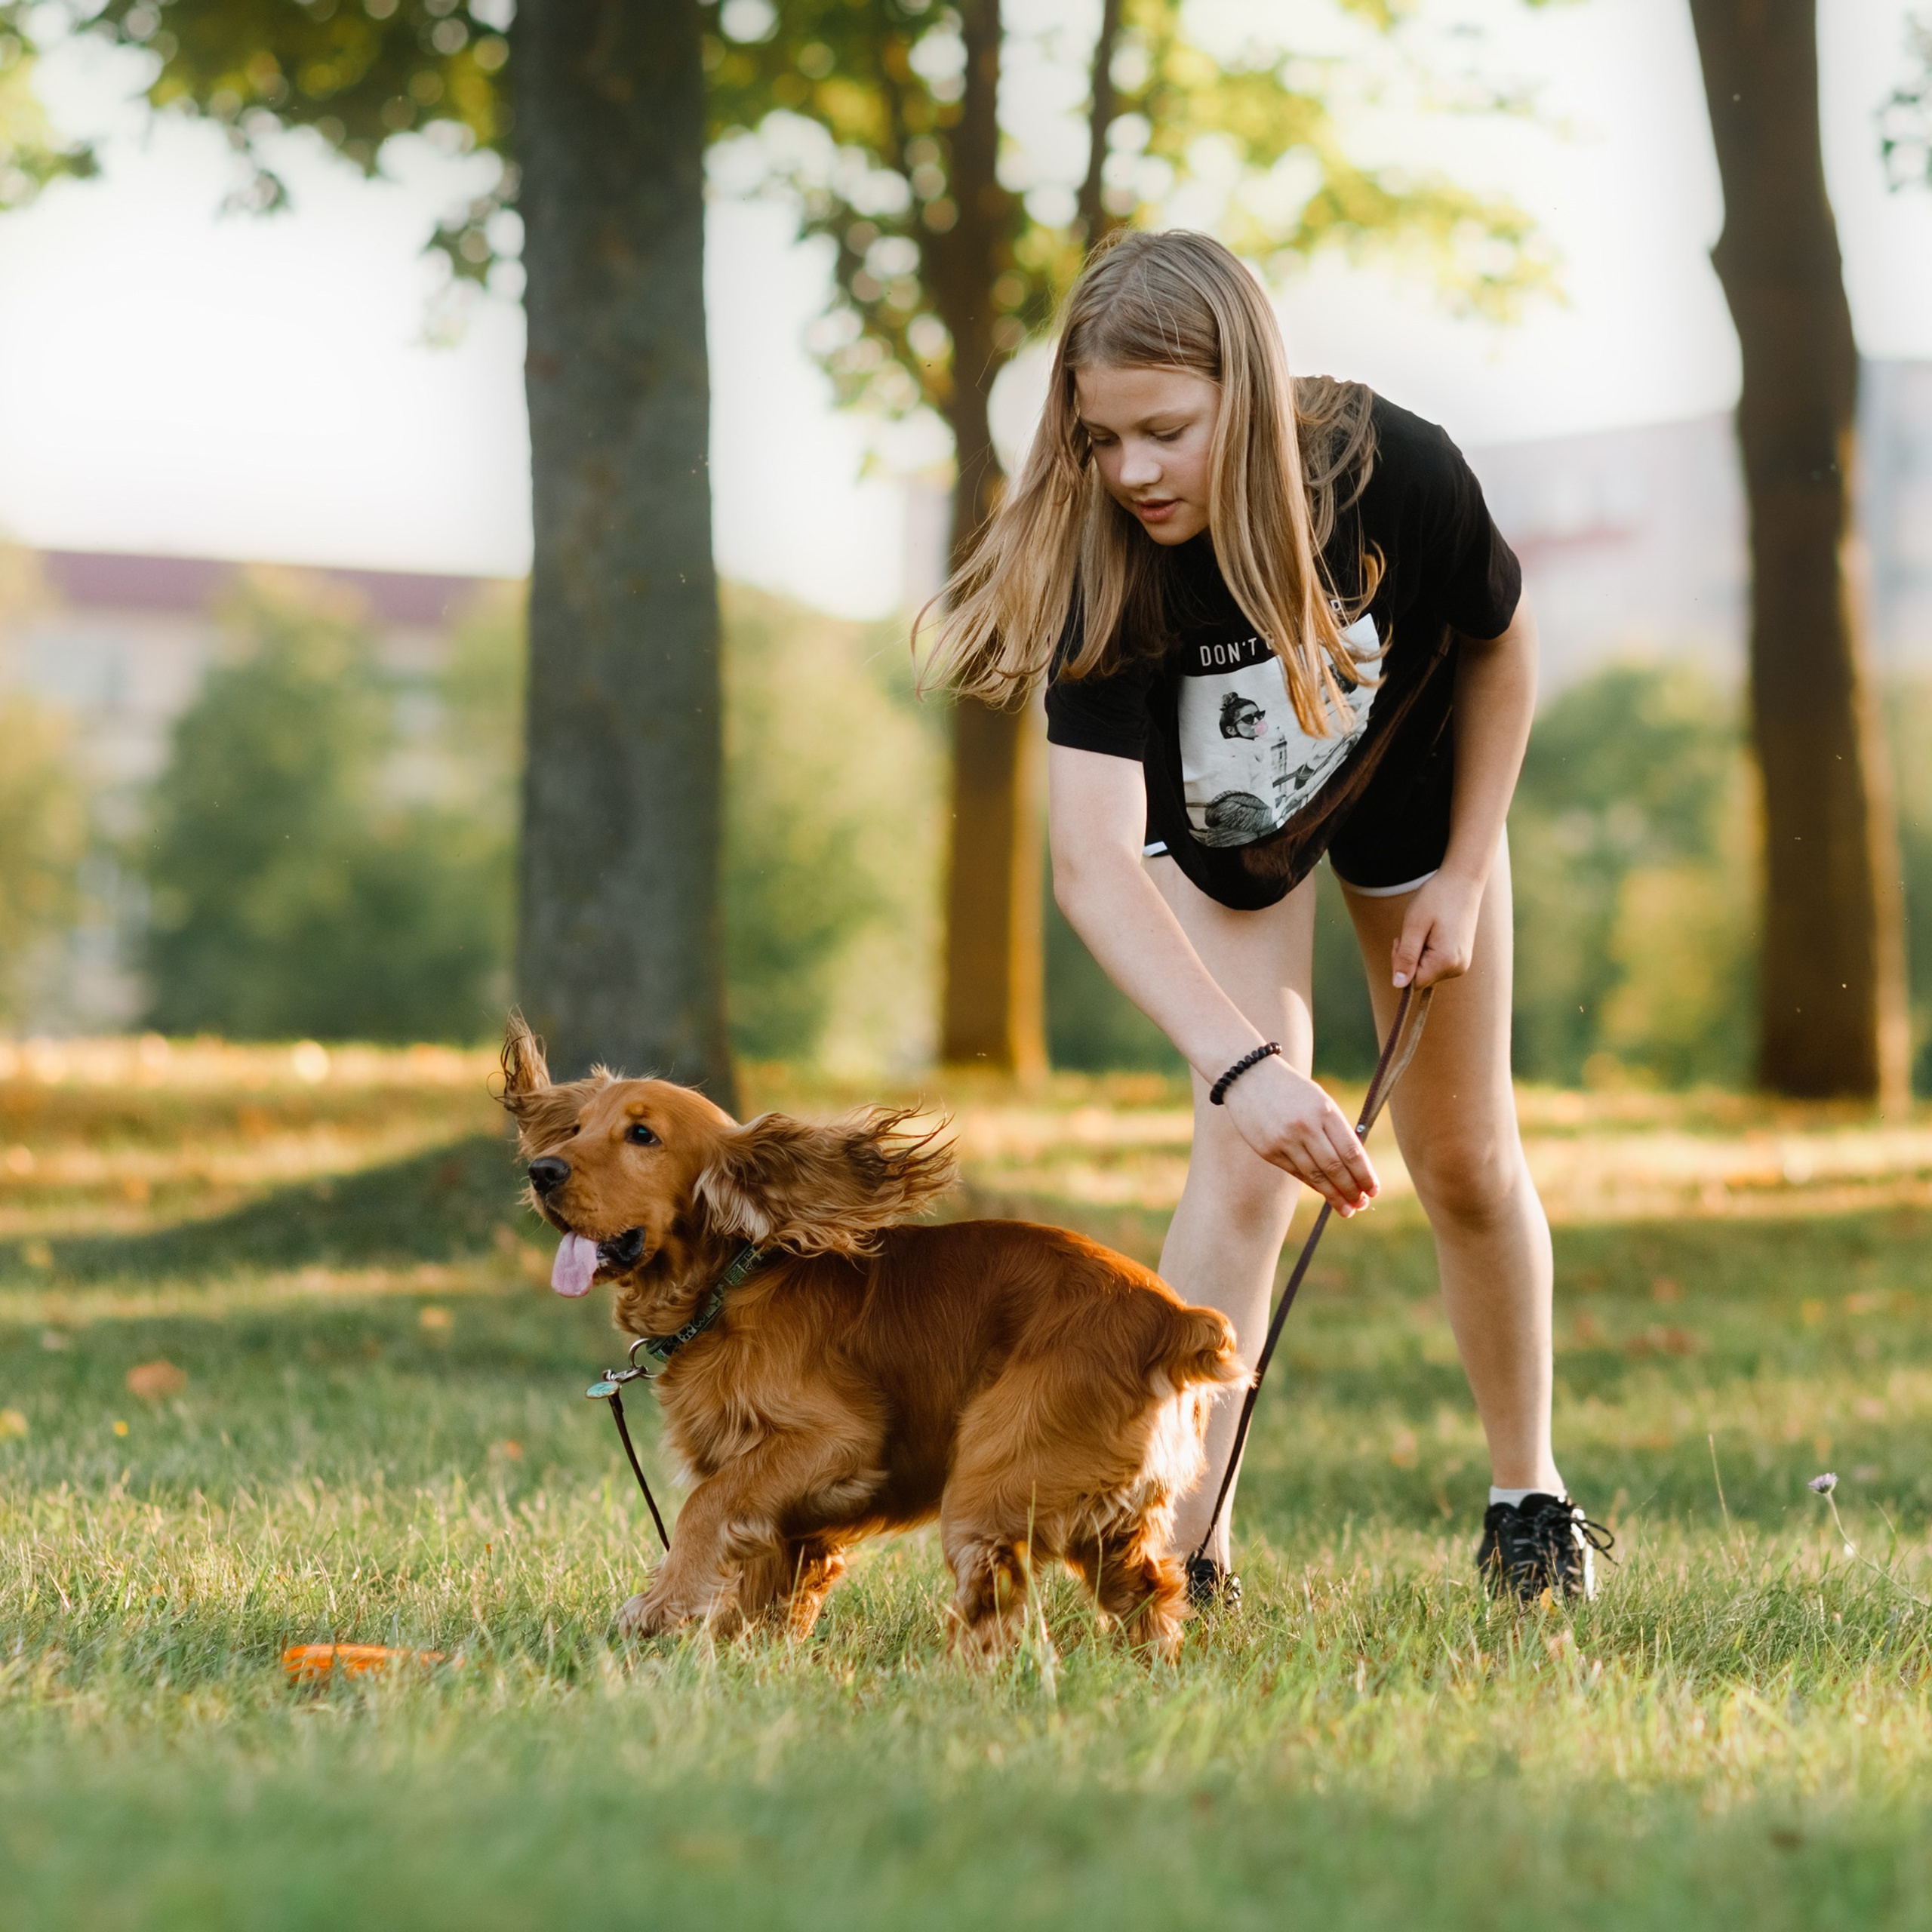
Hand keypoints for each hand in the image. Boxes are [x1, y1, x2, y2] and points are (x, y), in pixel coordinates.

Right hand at [1221, 1053, 1378, 1213]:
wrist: (1249, 1076)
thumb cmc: (1291, 1090)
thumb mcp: (1319, 1100)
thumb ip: (1336, 1129)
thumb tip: (1355, 1166)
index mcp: (1325, 1110)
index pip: (1352, 1151)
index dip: (1365, 1175)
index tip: (1374, 1190)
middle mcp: (1306, 1126)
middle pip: (1336, 1168)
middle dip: (1351, 1190)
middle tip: (1361, 1204)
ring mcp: (1285, 1139)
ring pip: (1315, 1176)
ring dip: (1333, 1195)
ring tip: (1346, 1208)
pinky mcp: (1268, 1150)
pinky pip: (1295, 1172)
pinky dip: (1312, 1184)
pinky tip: (1323, 1192)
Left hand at [1391, 869, 1483, 988]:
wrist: (1462, 881)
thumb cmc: (1436, 898)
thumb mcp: (1414, 925)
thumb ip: (1406, 956)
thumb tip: (1399, 985)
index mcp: (1447, 961)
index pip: (1414, 983)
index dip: (1400, 965)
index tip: (1401, 940)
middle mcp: (1458, 967)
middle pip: (1421, 978)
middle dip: (1409, 958)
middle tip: (1409, 933)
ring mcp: (1462, 963)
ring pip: (1427, 971)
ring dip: (1418, 953)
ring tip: (1424, 929)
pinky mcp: (1461, 956)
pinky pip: (1437, 963)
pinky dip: (1428, 951)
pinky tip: (1432, 933)